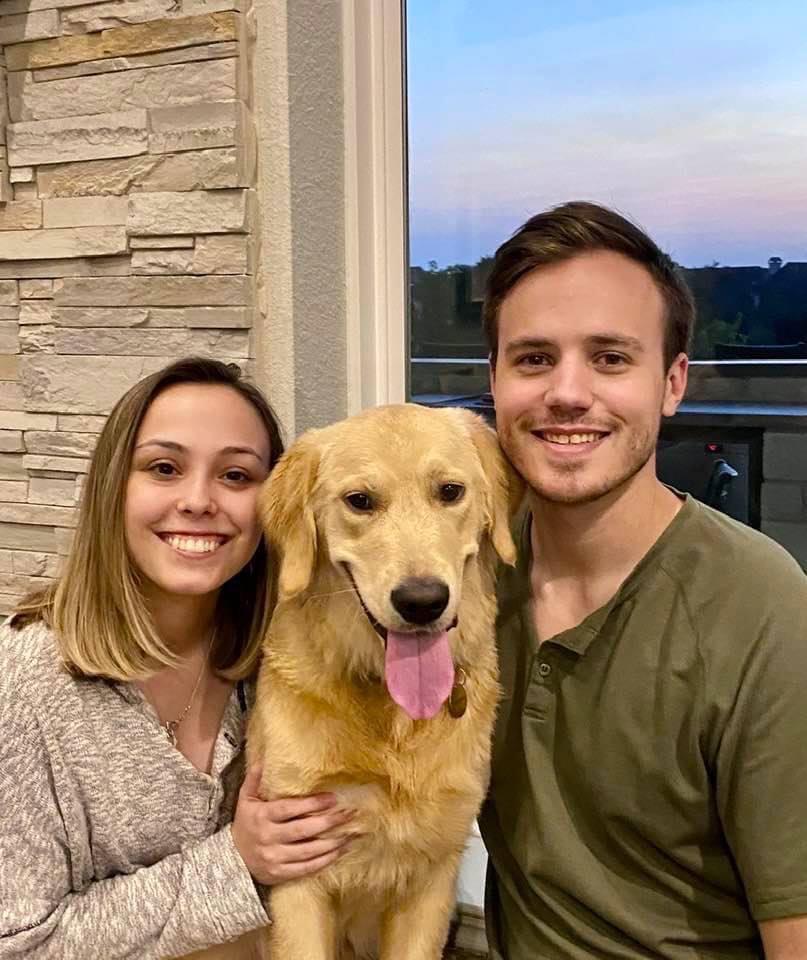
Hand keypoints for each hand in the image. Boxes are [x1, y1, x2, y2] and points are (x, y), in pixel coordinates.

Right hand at [231, 765, 355, 885]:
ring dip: (332, 844)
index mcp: (262, 816)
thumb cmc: (245, 824)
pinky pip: (306, 869)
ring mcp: (274, 858)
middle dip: (329, 822)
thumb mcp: (245, 799)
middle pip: (303, 830)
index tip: (333, 798)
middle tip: (349, 813)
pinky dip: (325, 861)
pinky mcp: (280, 874)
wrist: (231, 859)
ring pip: (308, 852)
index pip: (290, 809)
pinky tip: (339, 852)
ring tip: (351, 834)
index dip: (312, 804)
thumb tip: (263, 758)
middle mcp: (269, 838)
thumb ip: (254, 779)